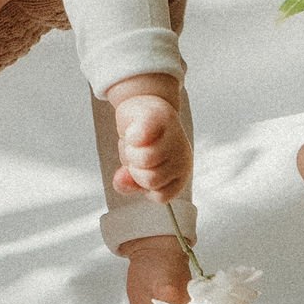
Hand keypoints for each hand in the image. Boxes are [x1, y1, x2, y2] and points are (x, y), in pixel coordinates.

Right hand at [109, 85, 192, 205]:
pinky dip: (130, 136)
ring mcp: (174, 137)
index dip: (144, 186)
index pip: (160, 196)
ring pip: (144, 161)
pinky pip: (139, 138)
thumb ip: (129, 183)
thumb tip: (120, 181)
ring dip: (130, 152)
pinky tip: (134, 130)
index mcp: (181, 175)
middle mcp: (182, 158)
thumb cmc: (144, 143)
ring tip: (135, 142)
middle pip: (150, 180)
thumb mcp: (136, 170)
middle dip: (135, 169)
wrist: (144, 108)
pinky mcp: (160, 118)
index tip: (143, 170)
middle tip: (137, 153)